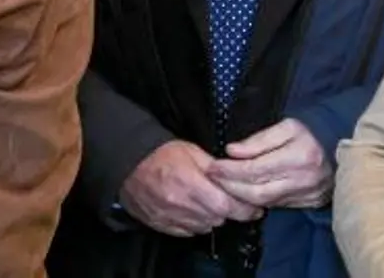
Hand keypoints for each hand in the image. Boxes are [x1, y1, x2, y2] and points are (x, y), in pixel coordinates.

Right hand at [117, 140, 262, 237]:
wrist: (128, 163)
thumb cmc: (161, 154)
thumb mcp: (192, 151)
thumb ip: (216, 167)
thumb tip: (237, 178)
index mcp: (192, 183)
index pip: (228, 206)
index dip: (245, 209)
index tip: (255, 207)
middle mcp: (182, 204)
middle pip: (219, 218)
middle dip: (228, 211)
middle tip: (230, 201)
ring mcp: (171, 217)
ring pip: (205, 227)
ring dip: (212, 218)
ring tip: (208, 202)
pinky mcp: (162, 225)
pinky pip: (188, 232)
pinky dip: (195, 223)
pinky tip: (193, 209)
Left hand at [208, 118, 331, 209]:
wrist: (337, 148)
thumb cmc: (308, 133)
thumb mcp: (286, 126)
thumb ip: (259, 140)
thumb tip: (232, 151)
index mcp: (299, 156)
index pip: (256, 169)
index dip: (230, 170)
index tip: (213, 166)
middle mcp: (303, 180)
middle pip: (256, 190)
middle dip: (229, 185)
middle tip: (212, 177)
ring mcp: (304, 195)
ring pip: (262, 201)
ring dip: (237, 195)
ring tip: (221, 184)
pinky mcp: (303, 203)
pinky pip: (272, 205)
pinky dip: (252, 200)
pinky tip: (239, 192)